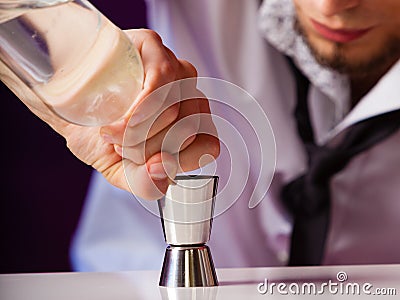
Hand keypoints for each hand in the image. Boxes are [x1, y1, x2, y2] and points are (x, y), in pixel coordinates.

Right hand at [0, 29, 218, 199]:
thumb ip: (146, 183)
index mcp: (191, 127)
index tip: (145, 164)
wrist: (66, 108)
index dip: (176, 160)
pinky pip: (161, 81)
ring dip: (136, 133)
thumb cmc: (98, 135)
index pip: (208, 145)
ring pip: (174, 108)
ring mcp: (175, 70)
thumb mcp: (123, 171)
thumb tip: (162, 171)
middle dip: (146, 149)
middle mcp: (189, 97)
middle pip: (187, 129)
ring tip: (110, 132)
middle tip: (119, 146)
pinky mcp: (154, 47)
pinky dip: (137, 111)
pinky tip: (115, 120)